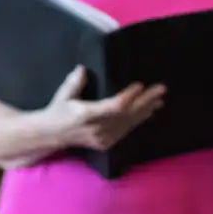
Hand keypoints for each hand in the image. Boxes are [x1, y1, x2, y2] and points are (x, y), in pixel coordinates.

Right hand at [47, 66, 165, 151]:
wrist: (52, 136)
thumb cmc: (58, 111)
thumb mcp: (62, 95)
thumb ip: (73, 83)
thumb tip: (82, 69)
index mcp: (86, 114)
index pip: (114, 107)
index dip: (129, 97)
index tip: (139, 85)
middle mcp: (97, 128)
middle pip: (127, 115)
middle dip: (146, 101)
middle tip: (161, 89)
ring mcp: (103, 138)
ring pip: (129, 124)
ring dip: (146, 111)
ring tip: (159, 100)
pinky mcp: (106, 143)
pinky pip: (126, 130)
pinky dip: (138, 120)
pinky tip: (148, 112)